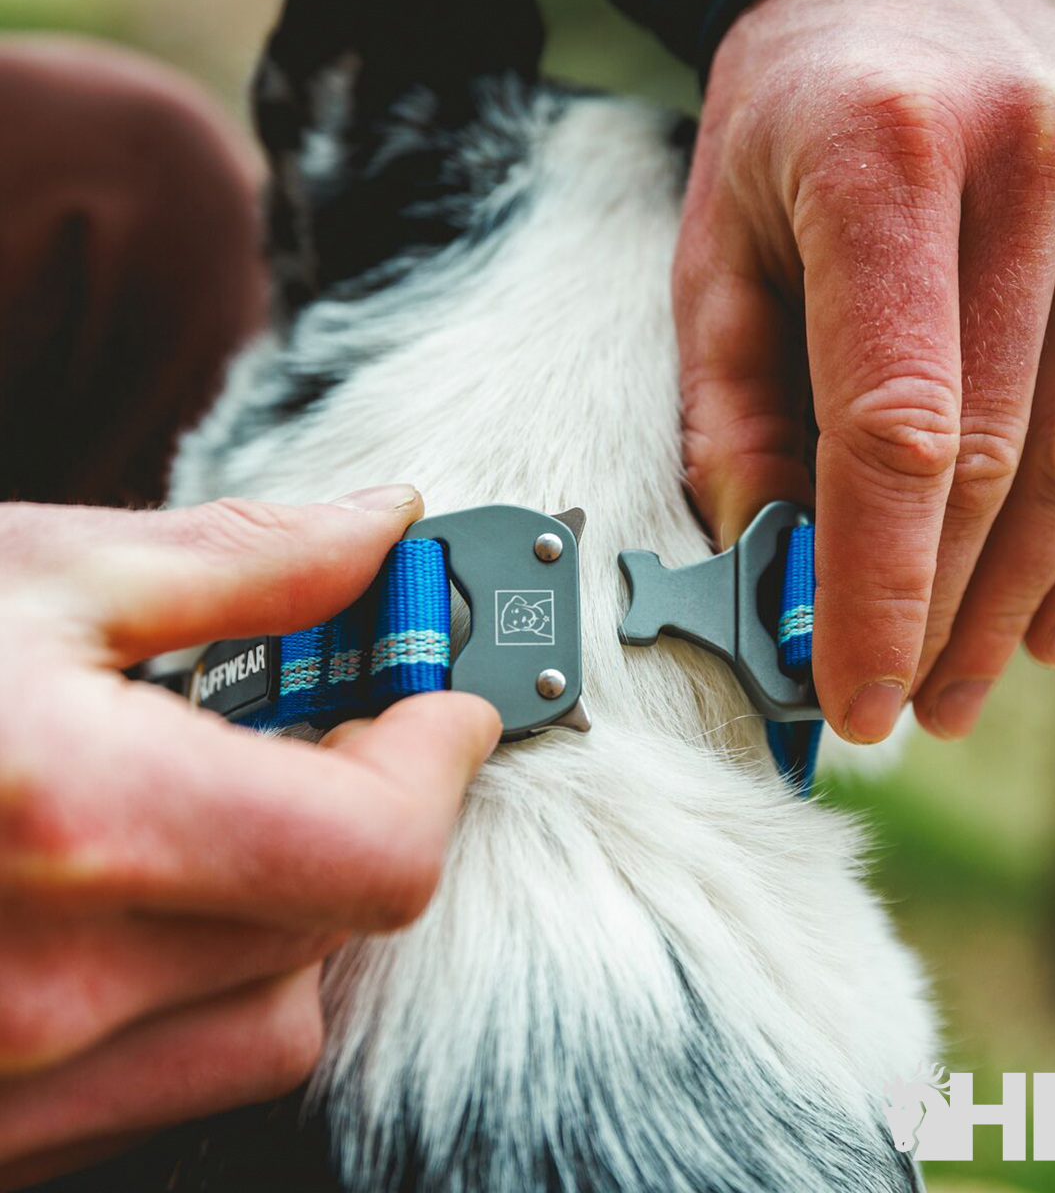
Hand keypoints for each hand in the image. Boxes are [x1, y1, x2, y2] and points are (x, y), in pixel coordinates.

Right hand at [0, 488, 499, 1188]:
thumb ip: (237, 562)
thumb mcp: (26, 577)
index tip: (446, 698)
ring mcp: (4, 1087)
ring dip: (288, 897)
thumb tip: (373, 530)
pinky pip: (167, 1070)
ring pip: (269, 1011)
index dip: (440, 758)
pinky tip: (140, 885)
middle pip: (338, 921)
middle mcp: (43, 989)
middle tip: (340, 719)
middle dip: (366, 805)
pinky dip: (199, 975)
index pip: (378, 846)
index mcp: (74, 817)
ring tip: (230, 798)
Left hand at [677, 0, 1054, 741]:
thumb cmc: (793, 125)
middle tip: (899, 707)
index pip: (896, 431)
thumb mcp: (718, 252)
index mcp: (884, 161)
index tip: (852, 693)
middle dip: (942, 612)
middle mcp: (1036, 159)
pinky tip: (1046, 615)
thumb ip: (735, 411)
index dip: (877, 586)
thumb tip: (773, 568)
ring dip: (1019, 598)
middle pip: (997, 462)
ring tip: (960, 684)